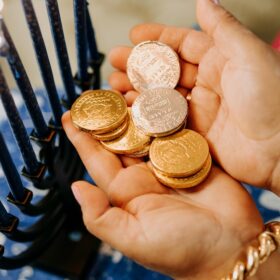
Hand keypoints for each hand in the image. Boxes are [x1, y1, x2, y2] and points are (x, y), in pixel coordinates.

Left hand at [62, 112, 262, 278]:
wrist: (230, 248)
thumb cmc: (182, 251)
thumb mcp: (134, 239)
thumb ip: (101, 217)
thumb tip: (75, 188)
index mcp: (127, 191)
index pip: (99, 159)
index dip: (83, 137)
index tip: (68, 116)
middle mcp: (145, 173)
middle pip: (121, 138)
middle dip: (107, 116)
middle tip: (96, 93)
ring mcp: (169, 161)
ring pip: (146, 129)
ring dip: (135, 110)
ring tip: (123, 88)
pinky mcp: (192, 153)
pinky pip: (175, 129)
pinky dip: (166, 113)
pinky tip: (157, 96)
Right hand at [108, 0, 279, 194]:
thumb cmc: (272, 97)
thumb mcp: (249, 54)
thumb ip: (223, 29)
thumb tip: (204, 1)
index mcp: (220, 60)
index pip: (182, 44)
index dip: (157, 38)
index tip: (133, 34)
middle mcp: (207, 83)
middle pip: (166, 71)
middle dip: (139, 65)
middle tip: (114, 62)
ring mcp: (198, 110)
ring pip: (161, 96)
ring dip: (137, 90)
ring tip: (115, 86)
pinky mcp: (193, 133)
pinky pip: (164, 121)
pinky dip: (145, 116)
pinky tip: (129, 110)